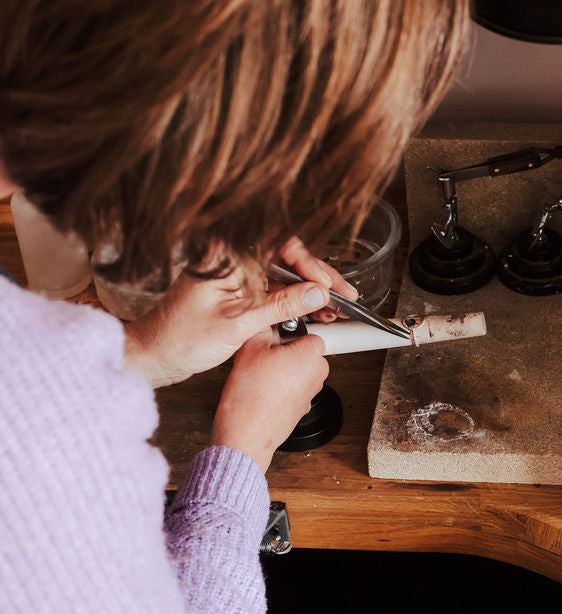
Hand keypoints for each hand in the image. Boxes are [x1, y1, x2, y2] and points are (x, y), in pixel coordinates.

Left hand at [123, 238, 354, 386]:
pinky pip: (273, 290)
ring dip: (311, 291)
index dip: (309, 262)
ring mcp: (236, 277)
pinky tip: (315, 311)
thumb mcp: (238, 324)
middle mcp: (233, 261)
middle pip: (286, 258)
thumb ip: (281, 306)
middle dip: (318, 277)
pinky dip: (295, 301)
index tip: (326, 285)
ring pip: (284, 275)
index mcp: (227, 256)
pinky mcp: (238, 293)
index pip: (280, 244)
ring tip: (335, 307)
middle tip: (344, 295)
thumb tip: (317, 293)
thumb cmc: (180, 339)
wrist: (153, 358)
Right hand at [211, 330, 328, 470]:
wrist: (246, 434)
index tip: (277, 338)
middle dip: (286, 351)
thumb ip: (263, 326)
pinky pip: (294, 387)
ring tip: (260, 376)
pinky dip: (282, 387)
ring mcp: (312, 392)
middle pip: (305, 350)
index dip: (288, 333)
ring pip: (299, 369)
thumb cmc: (250, 396)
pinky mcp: (303, 406)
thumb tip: (266, 318)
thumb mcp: (251, 347)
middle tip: (263, 357)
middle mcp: (318, 373)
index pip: (309, 332)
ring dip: (283, 369)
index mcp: (312, 354)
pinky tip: (264, 391)